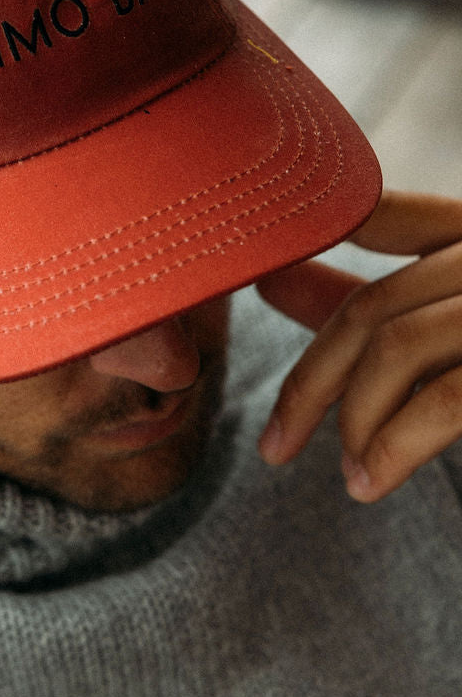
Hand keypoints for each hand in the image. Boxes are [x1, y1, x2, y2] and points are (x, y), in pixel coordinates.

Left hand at [256, 190, 461, 500]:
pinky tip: (371, 478)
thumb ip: (383, 296)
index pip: (382, 218)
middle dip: (307, 380)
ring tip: (346, 477)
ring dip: (352, 418)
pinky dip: (395, 441)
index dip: (310, 252)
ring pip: (397, 342)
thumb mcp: (459, 315)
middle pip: (373, 303)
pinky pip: (447, 396)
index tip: (256, 284)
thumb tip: (276, 277)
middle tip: (272, 447)